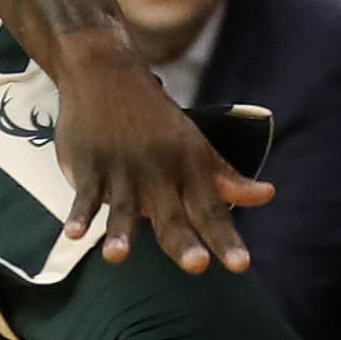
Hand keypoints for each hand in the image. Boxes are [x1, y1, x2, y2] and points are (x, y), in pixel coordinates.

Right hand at [53, 47, 274, 272]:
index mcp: (189, 170)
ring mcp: (122, 170)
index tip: (241, 266)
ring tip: (117, 257)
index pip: (212, 212)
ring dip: (120, 232)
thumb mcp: (195, 147)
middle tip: (197, 265)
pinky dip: (78, 212)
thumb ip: (227, 179)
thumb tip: (267, 195)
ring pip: (124, 207)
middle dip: (183, 241)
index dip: (227, 240)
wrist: (109, 73)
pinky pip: (84, 194)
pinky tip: (73, 234)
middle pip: (173, 216)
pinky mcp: (90, 165)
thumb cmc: (156, 121)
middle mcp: (159, 173)